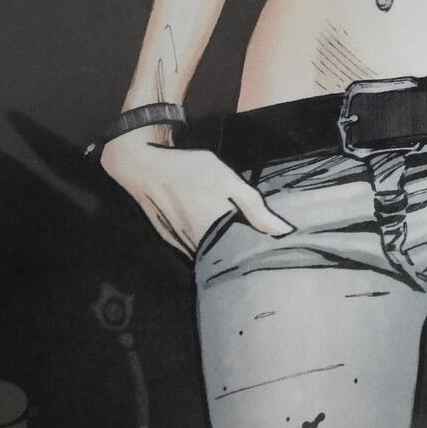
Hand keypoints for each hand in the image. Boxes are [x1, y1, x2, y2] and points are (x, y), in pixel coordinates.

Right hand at [100, 126, 291, 257]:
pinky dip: (206, 249)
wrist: (142, 168)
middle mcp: (197, 245)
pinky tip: (214, 240)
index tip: (272, 250)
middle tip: (258, 248)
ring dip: (223, 254)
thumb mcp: (226, 179)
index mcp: (215, 230)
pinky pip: (194, 252)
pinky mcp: (171, 243)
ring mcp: (181, 246)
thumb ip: (255, 207)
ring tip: (239, 245)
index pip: (245, 255)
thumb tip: (284, 231)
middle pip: (227, 259)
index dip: (259, 253)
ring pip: (210, 258)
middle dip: (242, 255)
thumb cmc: (188, 169)